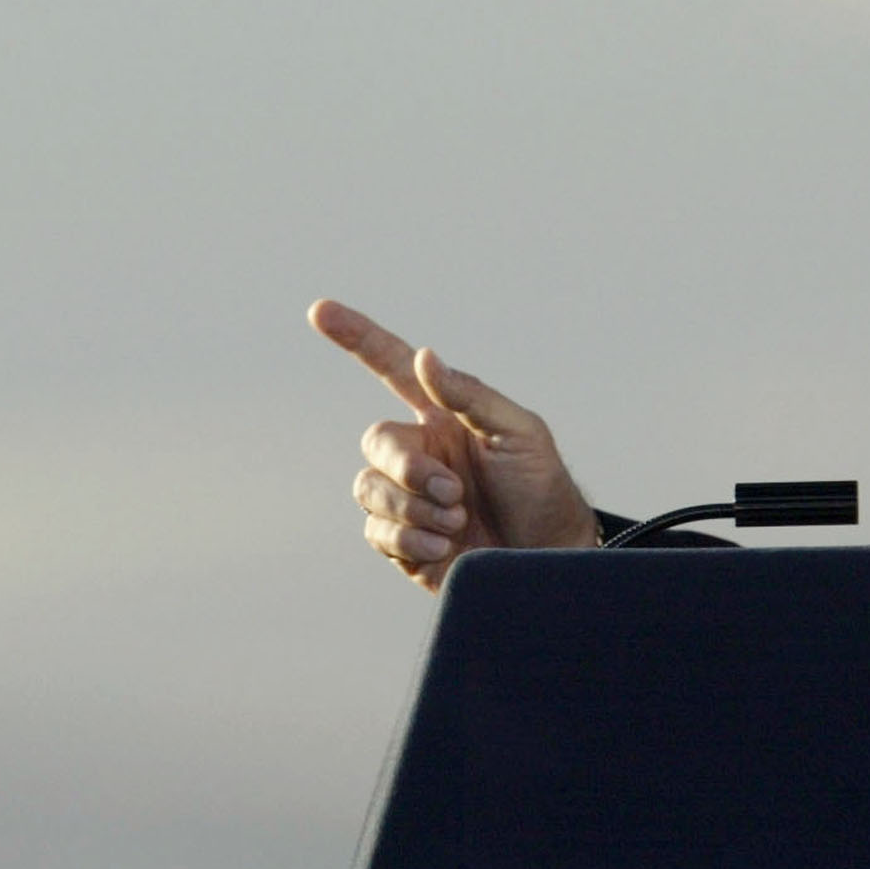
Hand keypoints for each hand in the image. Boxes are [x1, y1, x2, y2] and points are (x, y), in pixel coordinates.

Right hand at [308, 299, 596, 590]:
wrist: (548, 558)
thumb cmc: (541, 489)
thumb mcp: (520, 433)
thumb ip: (471, 395)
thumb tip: (426, 357)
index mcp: (443, 415)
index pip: (391, 367)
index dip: (357, 338)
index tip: (320, 310)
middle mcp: (419, 452)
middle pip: (376, 440)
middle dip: (408, 468)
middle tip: (454, 492)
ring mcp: (407, 497)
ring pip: (368, 488)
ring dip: (412, 507)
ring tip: (457, 521)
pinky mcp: (403, 541)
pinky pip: (377, 532)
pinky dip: (409, 538)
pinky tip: (444, 545)